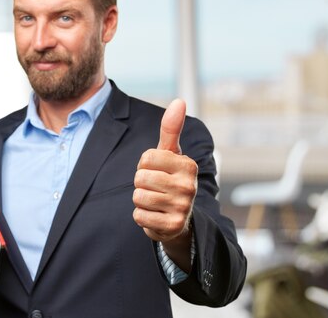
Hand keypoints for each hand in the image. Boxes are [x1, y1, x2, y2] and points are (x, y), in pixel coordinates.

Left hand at [132, 99, 197, 269]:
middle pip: (141, 178)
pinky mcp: (173, 226)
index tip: (157, 170)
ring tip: (155, 201)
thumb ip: (171, 128)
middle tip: (155, 188)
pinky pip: (139, 216)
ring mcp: (182, 207)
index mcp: (188, 165)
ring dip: (140, 200)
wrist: (179, 218)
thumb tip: (179, 101)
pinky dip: (141, 216)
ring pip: (138, 197)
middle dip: (141, 183)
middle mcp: (189, 186)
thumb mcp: (170, 153)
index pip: (146, 159)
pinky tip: (155, 215)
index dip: (144, 165)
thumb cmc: (171, 177)